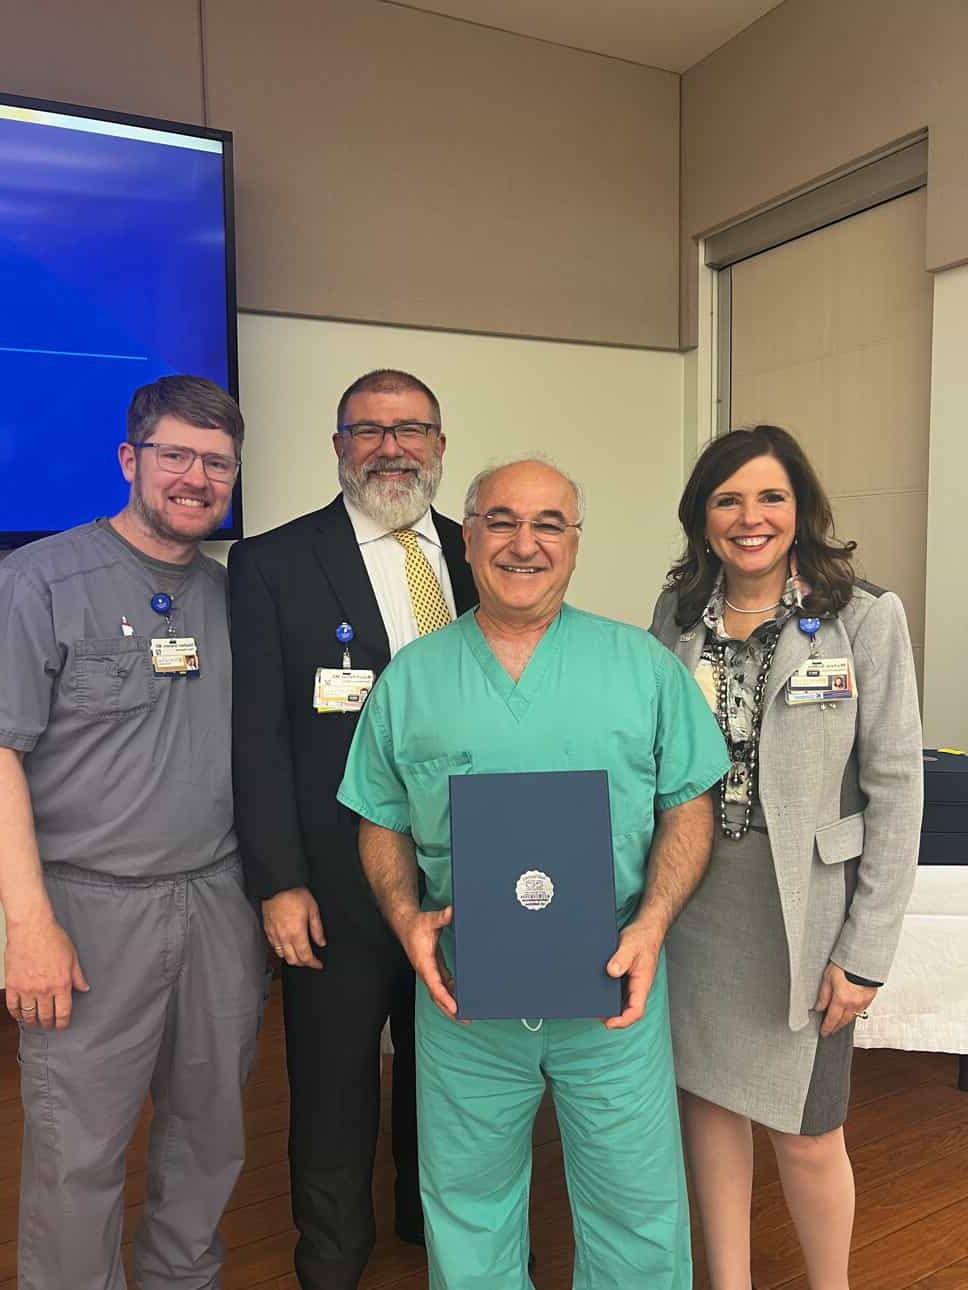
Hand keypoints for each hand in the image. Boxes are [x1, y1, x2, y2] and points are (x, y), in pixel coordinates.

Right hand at [4, 915, 89, 1029]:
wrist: (32, 928)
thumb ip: (78, 976)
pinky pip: (13, 1006)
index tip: (62, 1026)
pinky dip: (16, 1014)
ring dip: (33, 1021)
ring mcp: (27, 989)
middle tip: (49, 1025)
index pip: (64, 1012)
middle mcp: (44, 990)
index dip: (63, 1023)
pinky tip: (20, 1014)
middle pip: (46, 1016)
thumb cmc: (52, 938)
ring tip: (35, 1022)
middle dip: (49, 1023)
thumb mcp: (72, 957)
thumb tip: (84, 988)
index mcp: (61, 984)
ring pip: (29, 1014)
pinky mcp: (13, 985)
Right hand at [262, 887, 325, 969]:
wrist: (277, 885)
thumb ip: (317, 929)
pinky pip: (274, 946)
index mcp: (297, 933)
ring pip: (282, 956)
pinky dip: (281, 951)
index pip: (305, 957)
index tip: (318, 964)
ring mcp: (274, 934)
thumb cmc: (295, 894)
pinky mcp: (267, 930)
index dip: (313, 963)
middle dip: (303, 963)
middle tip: (310, 960)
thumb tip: (321, 942)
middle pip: (293, 960)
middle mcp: (284, 937)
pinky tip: (287, 946)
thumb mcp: (313, 909)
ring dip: (292, 958)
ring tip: (299, 955)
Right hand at [397, 906, 458, 1019]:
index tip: (455, 1008)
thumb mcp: (430, 920)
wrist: (406, 925)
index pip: (435, 985)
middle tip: (465, 1019)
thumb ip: (441, 917)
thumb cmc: (417, 925)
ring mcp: (429, 972)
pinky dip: (450, 994)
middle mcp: (426, 971)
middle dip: (450, 1010)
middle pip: (437, 996)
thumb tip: (452, 912)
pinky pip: (442, 986)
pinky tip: (462, 998)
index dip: (445, 997)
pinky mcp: (433, 969)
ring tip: (466, 1015)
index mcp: (425, 963)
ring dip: (450, 1005)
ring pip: (439, 994)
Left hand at [603, 922, 660, 1029]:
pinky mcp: (626, 977)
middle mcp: (638, 987)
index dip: (623, 1021)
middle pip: (628, 1010)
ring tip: (593, 1006)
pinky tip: (597, 992)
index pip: (636, 1011)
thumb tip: (612, 972)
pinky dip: (609, 996)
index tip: (608, 1023)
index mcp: (642, 983)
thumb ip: (622, 959)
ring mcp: (632, 983)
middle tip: (595, 1015)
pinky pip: (618, 992)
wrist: (646, 928)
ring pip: (623, 1002)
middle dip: (613, 1017)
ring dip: (610, 1007)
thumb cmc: (641, 938)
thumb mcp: (630, 946)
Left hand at [814, 962, 876, 1036]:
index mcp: (841, 999)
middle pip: (843, 1021)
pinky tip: (850, 1013)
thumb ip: (823, 995)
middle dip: (835, 1027)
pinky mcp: (869, 998)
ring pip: (853, 1018)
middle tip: (830, 1031)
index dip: (827, 1028)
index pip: (832, 1019)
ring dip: (844, 1022)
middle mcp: (853, 1004)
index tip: (823, 1032)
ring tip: (838, 1024)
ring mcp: (863, 1002)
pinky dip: (853, 1014)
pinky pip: (860, 1011)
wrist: (863, 958)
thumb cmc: (845, 964)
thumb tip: (819, 1007)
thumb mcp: (828, 978)